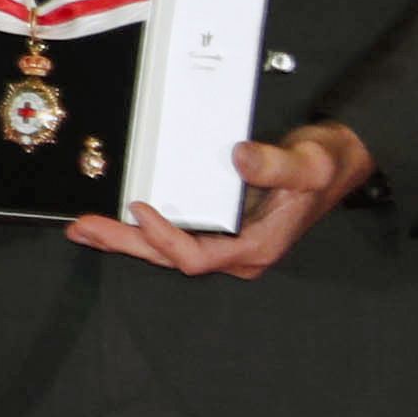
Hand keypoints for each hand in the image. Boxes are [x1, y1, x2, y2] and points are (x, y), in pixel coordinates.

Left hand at [71, 121, 373, 277]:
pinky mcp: (217, 227)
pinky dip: (141, 230)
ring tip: (84, 228)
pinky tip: (113, 221)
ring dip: (125, 239)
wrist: (333, 164)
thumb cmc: (321, 168)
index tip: (140, 208)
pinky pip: (173, 236)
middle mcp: (237, 251)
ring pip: (168, 250)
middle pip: (172, 257)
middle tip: (85, 227)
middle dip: (126, 243)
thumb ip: (275, 164)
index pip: (199, 257)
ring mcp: (227, 242)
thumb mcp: (306, 164)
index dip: (165, 238)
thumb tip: (240, 158)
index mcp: (256, 246)